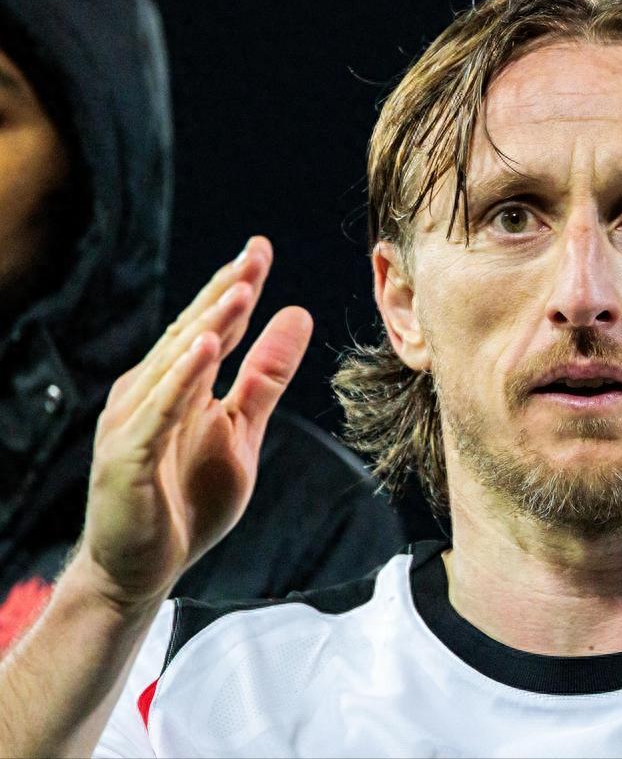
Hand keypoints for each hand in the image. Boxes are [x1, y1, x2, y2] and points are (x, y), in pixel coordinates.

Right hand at [78, 237, 311, 606]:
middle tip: (254, 254)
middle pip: (190, 334)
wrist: (140, 568)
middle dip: (224, 293)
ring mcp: (132, 423)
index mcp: (177, 385)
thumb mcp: (243, 430)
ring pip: (174, 365)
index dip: (234, 288)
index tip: (260, 249)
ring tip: (239, 290)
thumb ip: (267, 376)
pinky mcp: (126, 458)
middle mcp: (148, 393)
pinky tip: (202, 350)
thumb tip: (298, 314)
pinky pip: (157, 414)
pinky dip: (179, 381)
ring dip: (206, 326)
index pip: (209, 327)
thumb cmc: (187, 499)